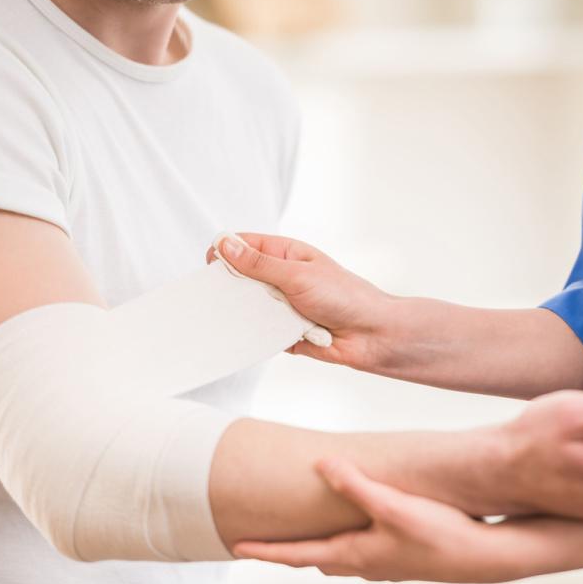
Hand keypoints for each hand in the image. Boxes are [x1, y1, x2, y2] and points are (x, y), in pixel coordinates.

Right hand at [207, 233, 397, 370]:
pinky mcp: (283, 331)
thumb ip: (259, 264)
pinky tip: (249, 339)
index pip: (243, 246)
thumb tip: (225, 244)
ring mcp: (281, 305)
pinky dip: (256, 335)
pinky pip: (259, 332)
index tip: (210, 267)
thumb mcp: (297, 275)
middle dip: (230, 287)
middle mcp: (281, 278)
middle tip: (219, 297)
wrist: (372, 335)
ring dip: (244, 313)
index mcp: (284, 254)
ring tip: (236, 319)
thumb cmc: (343, 296)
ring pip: (247, 307)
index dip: (224, 252)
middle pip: (240, 278)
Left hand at [234, 458, 524, 582]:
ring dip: (317, 546)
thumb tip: (322, 464)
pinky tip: (355, 528)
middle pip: (315, 557)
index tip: (236, 547)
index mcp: (355, 553)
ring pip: (339, 556)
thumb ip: (355, 484)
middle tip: (263, 540)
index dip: (266, 550)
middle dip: (288, 550)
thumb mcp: (393, 504)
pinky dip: (345, 542)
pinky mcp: (402, 557)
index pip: (298, 554)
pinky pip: (361, 551)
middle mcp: (365, 563)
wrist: (484, 557)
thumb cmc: (439, 533)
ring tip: (302, 533)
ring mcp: (385, 564)